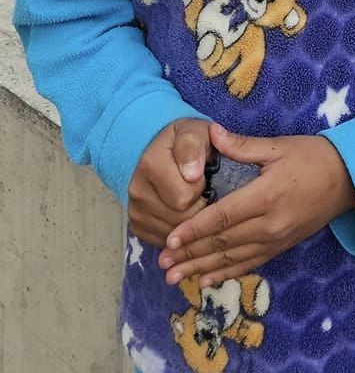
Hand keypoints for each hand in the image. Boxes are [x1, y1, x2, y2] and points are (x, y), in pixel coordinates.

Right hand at [128, 118, 211, 247]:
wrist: (161, 151)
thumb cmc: (185, 142)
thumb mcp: (194, 132)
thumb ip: (194, 146)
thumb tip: (192, 174)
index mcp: (150, 163)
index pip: (184, 197)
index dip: (201, 189)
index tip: (202, 176)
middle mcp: (137, 190)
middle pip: (179, 218)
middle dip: (197, 207)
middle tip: (200, 190)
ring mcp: (134, 211)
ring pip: (173, 234)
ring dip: (189, 221)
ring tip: (192, 199)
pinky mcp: (137, 227)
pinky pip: (165, 241)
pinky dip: (178, 231)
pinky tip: (182, 212)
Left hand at [159, 123, 354, 285]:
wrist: (348, 181)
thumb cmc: (312, 157)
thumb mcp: (278, 146)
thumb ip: (242, 146)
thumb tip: (210, 133)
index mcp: (266, 196)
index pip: (223, 216)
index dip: (194, 229)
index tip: (170, 239)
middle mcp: (269, 224)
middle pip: (222, 243)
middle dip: (190, 255)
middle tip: (162, 264)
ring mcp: (275, 240)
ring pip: (231, 258)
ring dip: (200, 269)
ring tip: (173, 278)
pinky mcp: (280, 247)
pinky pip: (248, 264)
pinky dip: (225, 273)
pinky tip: (205, 281)